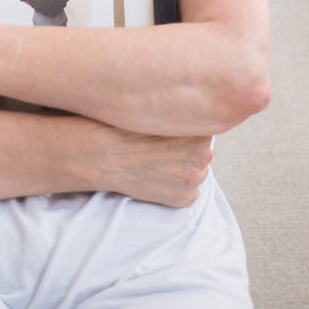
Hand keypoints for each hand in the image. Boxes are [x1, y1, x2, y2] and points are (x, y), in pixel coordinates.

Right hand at [88, 125, 212, 207]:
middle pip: (202, 151)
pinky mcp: (184, 198)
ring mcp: (193, 179)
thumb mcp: (157, 110)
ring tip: (157, 161)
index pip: (205, 128)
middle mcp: (203, 155)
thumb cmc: (125, 128)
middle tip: (162, 147)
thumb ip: (180, 114)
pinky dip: (176, 186)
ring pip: (196, 171)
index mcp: (198, 129)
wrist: (104, 155)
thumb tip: (191, 113)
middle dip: (187, 149)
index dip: (187, 130)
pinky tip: (157, 176)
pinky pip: (189, 192)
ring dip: (182, 168)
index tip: (173, 131)